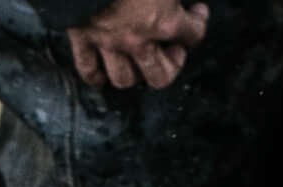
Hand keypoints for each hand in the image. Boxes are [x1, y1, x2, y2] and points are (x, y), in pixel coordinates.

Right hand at [69, 0, 205, 89]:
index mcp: (164, 21)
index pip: (194, 33)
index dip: (199, 21)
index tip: (197, 12)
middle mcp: (138, 40)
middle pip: (161, 76)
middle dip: (170, 65)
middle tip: (171, 49)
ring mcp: (109, 43)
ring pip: (124, 78)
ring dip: (134, 73)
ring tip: (138, 61)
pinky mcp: (83, 39)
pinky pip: (88, 69)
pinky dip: (95, 74)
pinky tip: (101, 72)